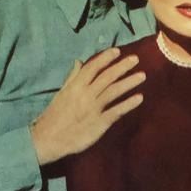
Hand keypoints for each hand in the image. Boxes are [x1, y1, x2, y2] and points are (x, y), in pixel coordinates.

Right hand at [30, 48, 144, 165]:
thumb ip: (73, 77)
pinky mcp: (99, 123)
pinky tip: (139, 98)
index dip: (105, 58)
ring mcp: (93, 109)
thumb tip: (79, 61)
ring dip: (128, 83)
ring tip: (142, 76)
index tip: (117, 51)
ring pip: (113, 92)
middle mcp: (85, 95)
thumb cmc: (54, 115)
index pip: (92, 68)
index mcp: (75, 86)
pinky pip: (116, 111)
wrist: (48, 139)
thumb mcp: (62, 93)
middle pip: (106, 77)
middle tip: (135, 59)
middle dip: (121, 67)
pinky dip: (128, 104)